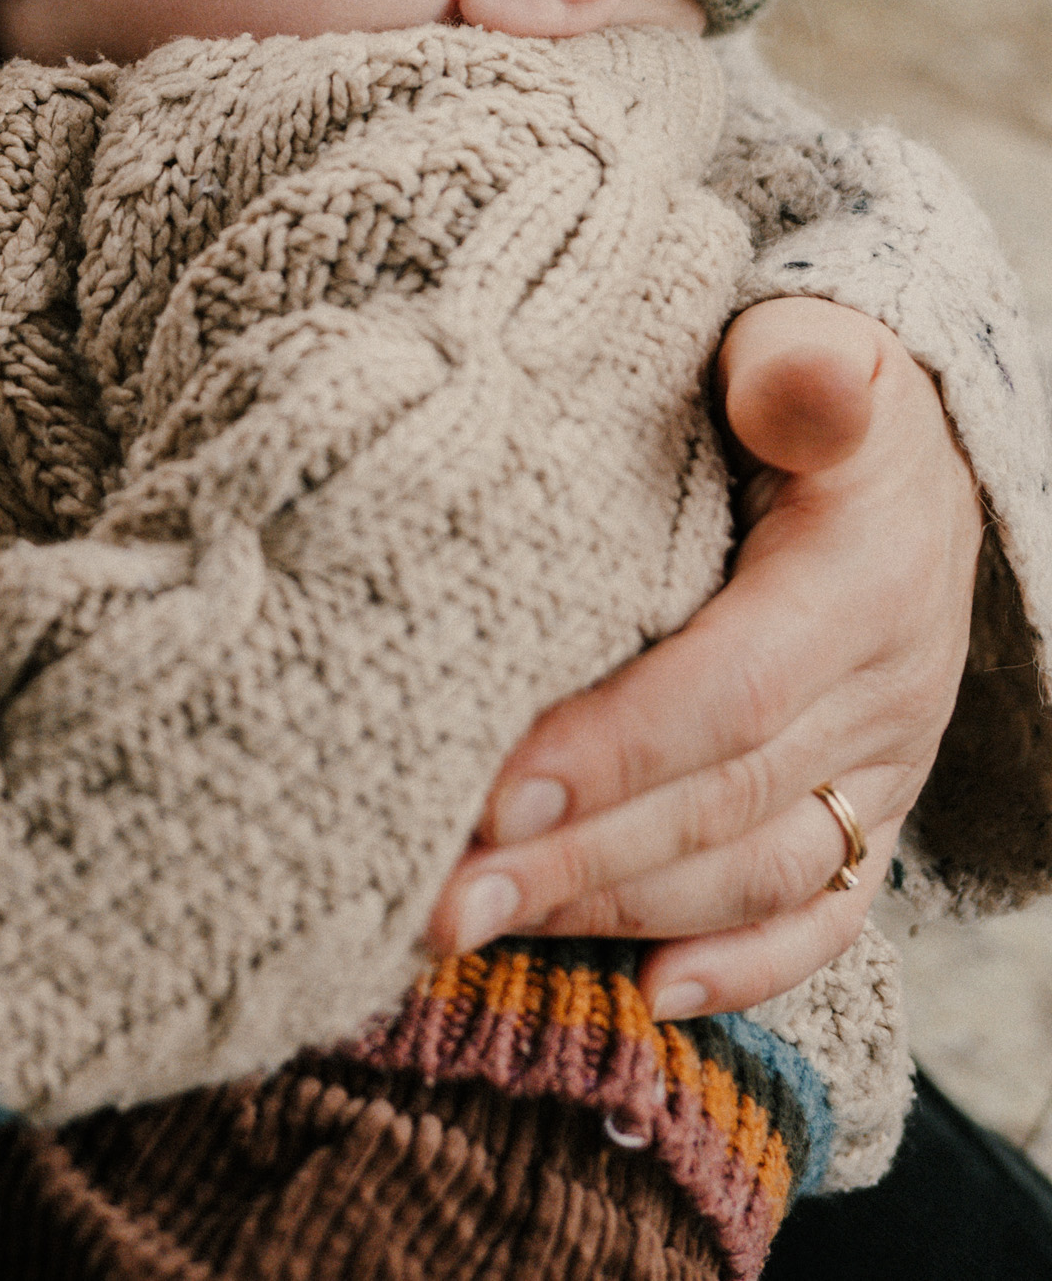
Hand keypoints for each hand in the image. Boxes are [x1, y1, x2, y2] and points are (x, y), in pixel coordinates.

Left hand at [426, 297, 980, 1016]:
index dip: (613, 751)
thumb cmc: (810, 388)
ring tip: (474, 929)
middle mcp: (881, 695)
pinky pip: (822, 916)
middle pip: (720, 805)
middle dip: (575, 860)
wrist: (908, 448)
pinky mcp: (868, 811)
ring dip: (612, 913)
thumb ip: (798, 368)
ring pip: (751, 875)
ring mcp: (880, 767)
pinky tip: (644, 994)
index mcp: (859, 585)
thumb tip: (784, 384)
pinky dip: (742, 968)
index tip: (492, 794)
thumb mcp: (817, 350)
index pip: (729, 693)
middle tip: (438, 896)